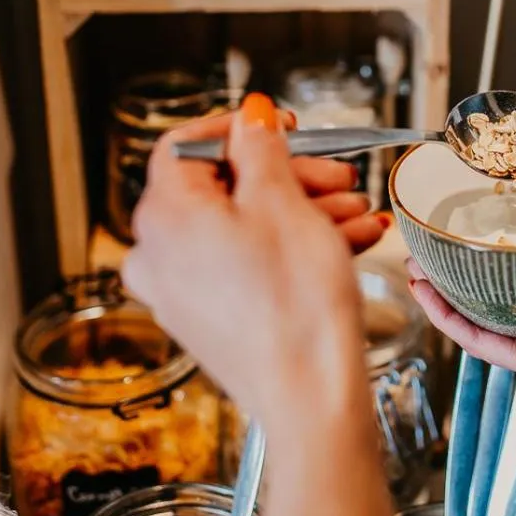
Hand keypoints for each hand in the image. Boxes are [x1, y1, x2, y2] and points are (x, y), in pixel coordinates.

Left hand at [123, 97, 369, 423]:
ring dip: (303, 211)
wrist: (312, 398)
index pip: (185, 145)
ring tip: (356, 212)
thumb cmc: (295, 310)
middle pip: (221, 187)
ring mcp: (182, 291)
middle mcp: (159, 254)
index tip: (280, 125)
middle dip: (288, 175)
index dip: (237, 128)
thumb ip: (261, 148)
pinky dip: (292, 247)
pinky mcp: (210, 318)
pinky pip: (248, 263)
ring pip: (243, 226)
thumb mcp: (283, 202)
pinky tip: (346, 241)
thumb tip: (250, 117)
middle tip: (336, 174)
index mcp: (163, 216)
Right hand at [408, 234, 515, 431]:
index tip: (481, 220)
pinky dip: (448, 317)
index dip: (506, 248)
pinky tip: (424, 291)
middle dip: (463, 269)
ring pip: (481, 318)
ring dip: (444, 291)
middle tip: (435, 240)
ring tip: (414, 262)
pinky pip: (483, 340)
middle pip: (501, 295)